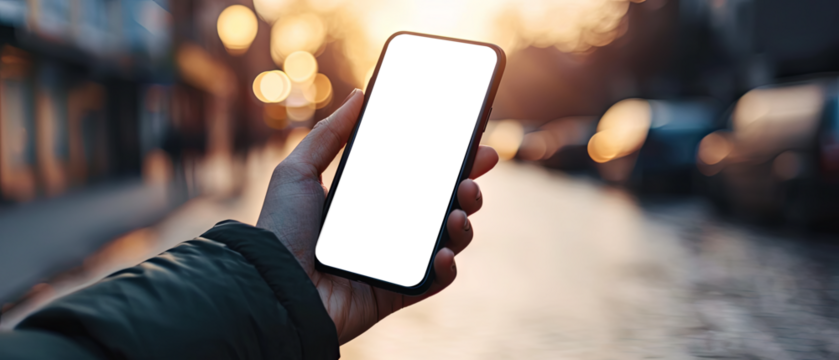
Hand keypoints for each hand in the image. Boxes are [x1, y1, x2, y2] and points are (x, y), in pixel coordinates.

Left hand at [256, 89, 498, 344]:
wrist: (275, 286)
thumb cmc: (281, 229)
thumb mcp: (298, 172)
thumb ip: (329, 134)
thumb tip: (359, 94)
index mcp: (371, 200)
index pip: (420, 177)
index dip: (450, 161)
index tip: (473, 142)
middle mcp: (389, 230)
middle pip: (443, 205)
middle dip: (468, 186)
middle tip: (479, 169)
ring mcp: (397, 262)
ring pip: (448, 240)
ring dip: (464, 223)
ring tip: (460, 211)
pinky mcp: (398, 293)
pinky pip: (435, 280)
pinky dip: (447, 267)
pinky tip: (443, 253)